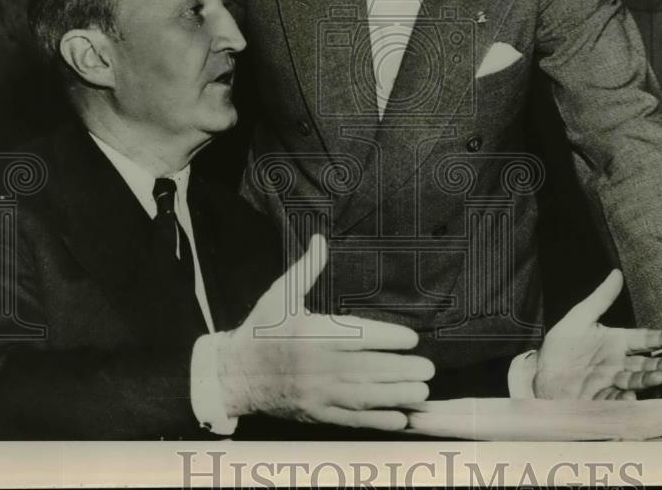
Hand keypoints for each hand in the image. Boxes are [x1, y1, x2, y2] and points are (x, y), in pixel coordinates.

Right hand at [215, 234, 433, 429]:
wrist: (233, 374)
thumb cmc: (260, 330)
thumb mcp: (279, 295)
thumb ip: (305, 269)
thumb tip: (320, 240)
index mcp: (312, 334)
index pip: (357, 336)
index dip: (387, 338)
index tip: (412, 339)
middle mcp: (317, 366)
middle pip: (367, 370)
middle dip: (400, 371)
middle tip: (428, 369)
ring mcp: (317, 393)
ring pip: (363, 397)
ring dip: (395, 396)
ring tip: (422, 392)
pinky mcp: (315, 413)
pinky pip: (350, 420)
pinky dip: (375, 421)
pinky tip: (399, 419)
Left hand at [533, 270, 661, 399]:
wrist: (542, 373)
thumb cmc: (562, 345)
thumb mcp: (580, 317)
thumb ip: (600, 298)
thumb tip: (616, 272)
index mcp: (617, 342)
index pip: (643, 338)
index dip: (659, 337)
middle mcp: (619, 363)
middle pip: (645, 363)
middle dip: (660, 364)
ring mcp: (612, 382)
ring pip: (635, 381)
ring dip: (648, 380)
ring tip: (659, 377)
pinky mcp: (601, 399)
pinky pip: (615, 399)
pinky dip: (625, 399)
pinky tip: (631, 397)